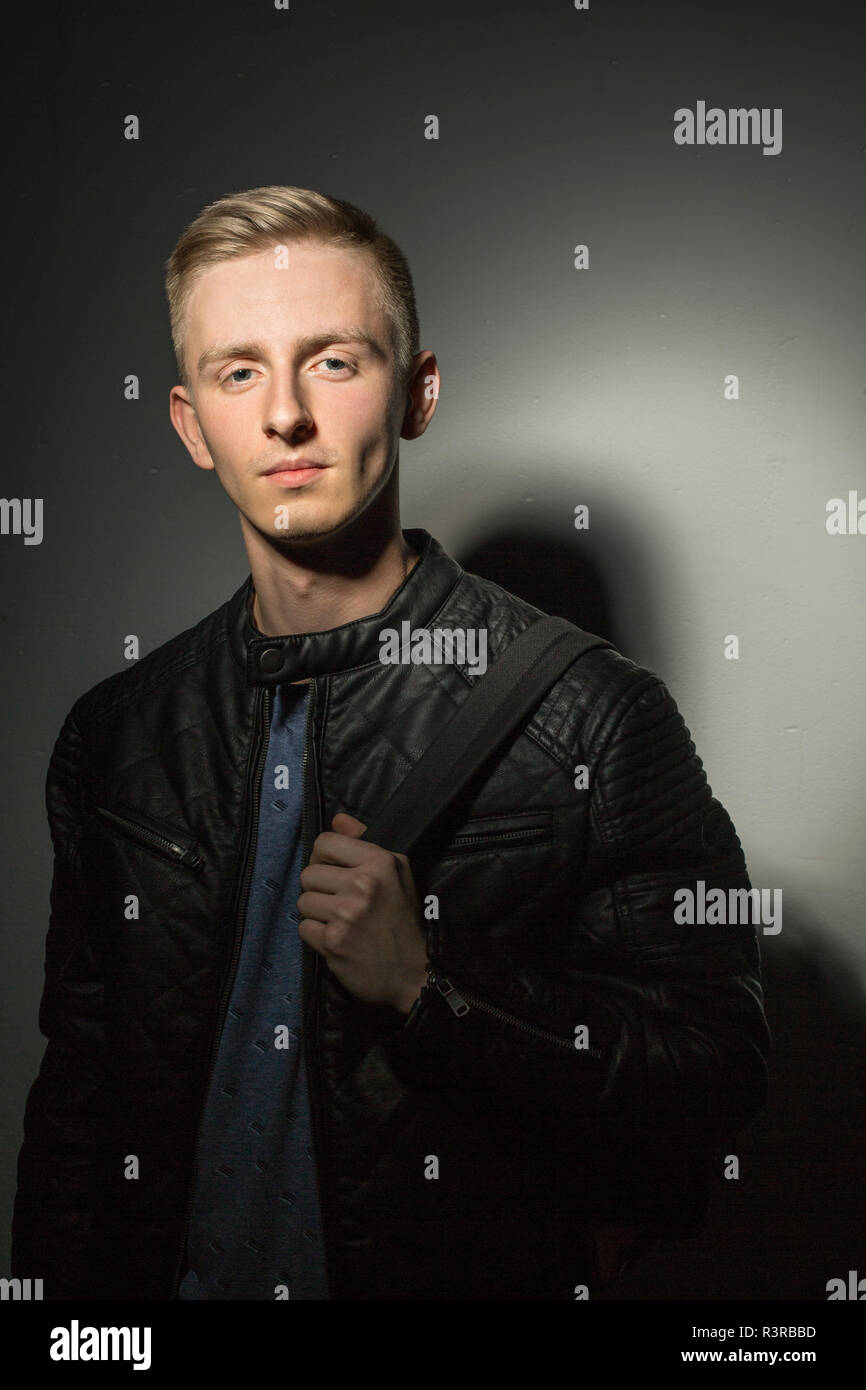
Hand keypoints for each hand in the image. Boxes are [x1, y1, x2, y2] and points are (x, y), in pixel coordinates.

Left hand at [297, 812, 428, 1012]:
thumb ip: (365, 841)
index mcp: (379, 862)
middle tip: (340, 902)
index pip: (324, 842)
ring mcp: (346, 914)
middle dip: (320, 888)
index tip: (335, 872)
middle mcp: (363, 884)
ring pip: (303, 901)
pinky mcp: (333, 941)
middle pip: (308, 873)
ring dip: (317, 913)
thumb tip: (338, 819)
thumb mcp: (397, 872)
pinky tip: (337, 939)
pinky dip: (317, 936)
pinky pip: (304, 928)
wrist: (413, 971)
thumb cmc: (403, 920)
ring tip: (339, 921)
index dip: (324, 857)